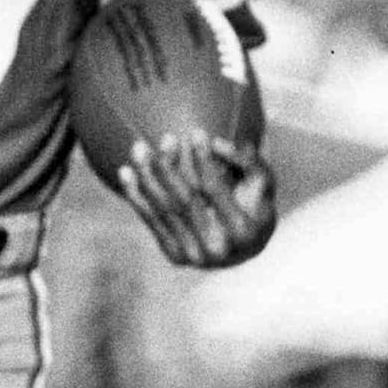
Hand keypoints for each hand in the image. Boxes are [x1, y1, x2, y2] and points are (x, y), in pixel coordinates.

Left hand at [118, 130, 275, 268]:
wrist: (243, 247)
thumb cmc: (254, 202)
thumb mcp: (262, 180)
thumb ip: (247, 160)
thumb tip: (215, 143)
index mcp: (242, 231)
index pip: (213, 188)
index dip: (203, 160)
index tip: (195, 132)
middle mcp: (217, 249)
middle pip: (184, 199)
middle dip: (171, 167)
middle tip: (165, 138)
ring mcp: (194, 256)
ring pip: (164, 209)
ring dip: (147, 177)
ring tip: (139, 148)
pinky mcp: (175, 256)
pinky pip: (152, 221)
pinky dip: (136, 196)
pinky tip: (125, 172)